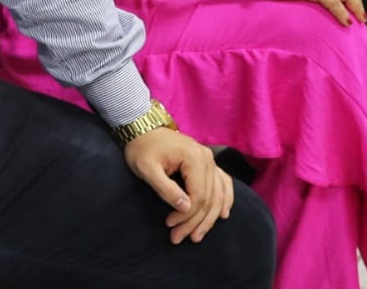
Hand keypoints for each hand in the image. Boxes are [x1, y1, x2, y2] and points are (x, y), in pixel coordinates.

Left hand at [122, 127, 233, 243]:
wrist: (142, 128)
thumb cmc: (142, 148)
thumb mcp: (147, 169)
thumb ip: (166, 188)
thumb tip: (185, 208)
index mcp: (194, 158)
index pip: (198, 195)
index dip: (187, 215)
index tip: (170, 226)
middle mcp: (207, 159)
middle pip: (209, 198)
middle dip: (195, 222)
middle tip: (179, 238)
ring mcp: (210, 160)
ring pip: (218, 195)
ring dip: (209, 218)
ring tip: (197, 236)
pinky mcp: (207, 163)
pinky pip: (223, 183)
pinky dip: (224, 200)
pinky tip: (223, 215)